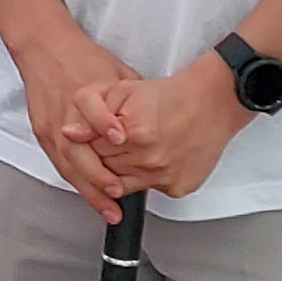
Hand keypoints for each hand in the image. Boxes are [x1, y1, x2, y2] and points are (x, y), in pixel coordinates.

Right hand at [6, 18, 138, 217]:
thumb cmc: (83, 59)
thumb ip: (132, 103)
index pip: (92, 112)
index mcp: (84, 93)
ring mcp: (51, 126)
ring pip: (68, 165)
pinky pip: (59, 164)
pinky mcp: (43, 133)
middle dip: (98, 174)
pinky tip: (90, 197)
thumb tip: (157, 123)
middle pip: (77, 150)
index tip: (124, 141)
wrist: (46, 49)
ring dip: (89, 190)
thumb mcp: (117, 73)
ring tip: (108, 209)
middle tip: (118, 192)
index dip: (107, 126)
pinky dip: (77, 183)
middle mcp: (65, 113)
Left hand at [67, 66, 254, 205]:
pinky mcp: (178, 188)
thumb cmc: (169, 95)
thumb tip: (69, 134)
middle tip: (122, 140)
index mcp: (132, 134)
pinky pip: (150, 189)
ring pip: (124, 184)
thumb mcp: (122, 91)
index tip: (102, 135)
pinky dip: (148, 177)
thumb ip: (91, 112)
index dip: (94, 141)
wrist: (212, 102)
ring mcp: (164, 177)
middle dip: (107, 156)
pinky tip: (156, 157)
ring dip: (124, 169)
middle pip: (106, 169)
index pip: (92, 151)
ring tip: (137, 148)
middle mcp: (149, 159)